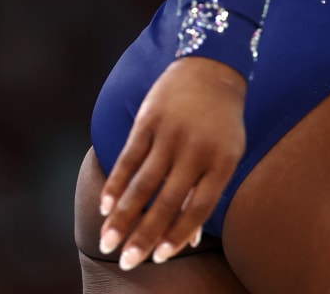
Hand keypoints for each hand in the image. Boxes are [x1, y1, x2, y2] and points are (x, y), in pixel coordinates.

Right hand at [97, 56, 246, 269]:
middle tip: (126, 262)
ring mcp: (171, 133)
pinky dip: (115, 184)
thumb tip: (187, 241)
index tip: (159, 258)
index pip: (198, 208)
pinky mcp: (149, 119)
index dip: (178, 234)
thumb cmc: (221, 122)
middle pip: (167, 200)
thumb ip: (205, 193)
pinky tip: (104, 206)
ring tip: (108, 242)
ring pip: (143, 183)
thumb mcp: (225, 154)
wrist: (212, 67)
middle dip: (144, 235)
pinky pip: (129, 158)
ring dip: (122, 216)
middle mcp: (197, 149)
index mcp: (222, 161)